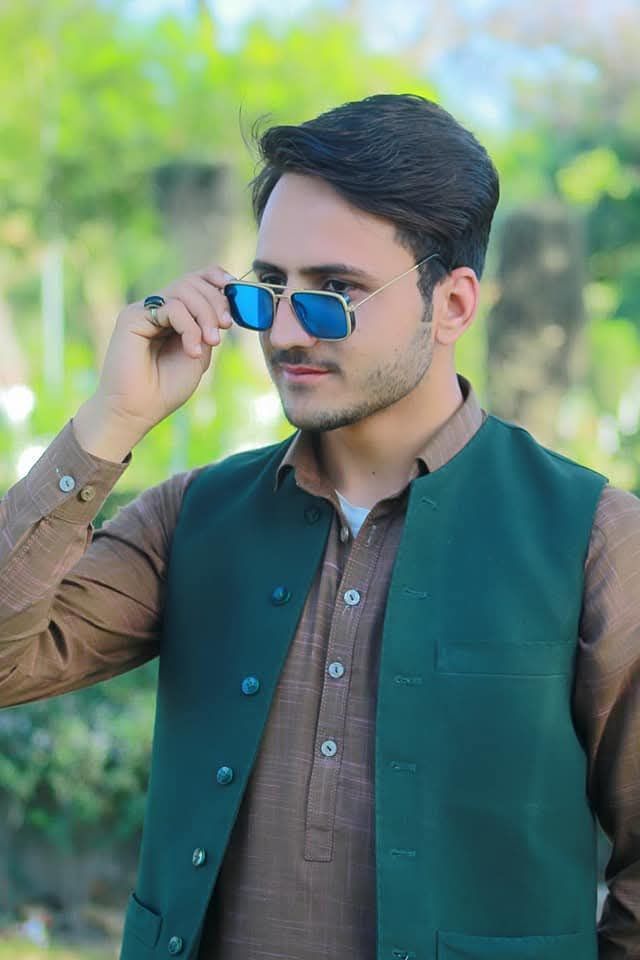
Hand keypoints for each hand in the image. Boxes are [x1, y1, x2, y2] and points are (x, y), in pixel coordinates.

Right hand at [73, 265, 235, 460]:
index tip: (235, 289)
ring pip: (183, 290)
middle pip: (192, 282)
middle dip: (216, 301)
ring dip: (205, 313)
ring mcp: (143, 311)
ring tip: (212, 342)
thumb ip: (207, 328)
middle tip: (225, 327)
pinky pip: (171, 307)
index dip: (216, 279)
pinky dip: (190, 327)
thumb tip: (224, 305)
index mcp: (173, 316)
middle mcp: (156, 309)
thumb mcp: (199, 355)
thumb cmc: (165, 389)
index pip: (195, 282)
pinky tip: (192, 351)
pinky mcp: (132, 317)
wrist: (136, 411)